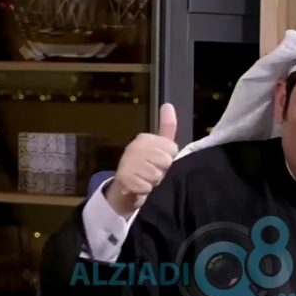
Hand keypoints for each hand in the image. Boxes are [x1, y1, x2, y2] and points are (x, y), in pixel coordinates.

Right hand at [105, 103, 178, 217]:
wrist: (125, 191)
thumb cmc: (146, 167)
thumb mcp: (159, 148)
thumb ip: (166, 128)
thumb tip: (168, 104)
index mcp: (145, 138)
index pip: (172, 149)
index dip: (170, 160)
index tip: (160, 163)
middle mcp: (134, 147)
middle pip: (166, 161)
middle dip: (163, 172)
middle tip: (153, 173)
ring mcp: (127, 162)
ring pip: (156, 175)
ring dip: (154, 183)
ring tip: (147, 181)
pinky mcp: (123, 178)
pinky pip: (146, 187)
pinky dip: (146, 190)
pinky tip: (140, 188)